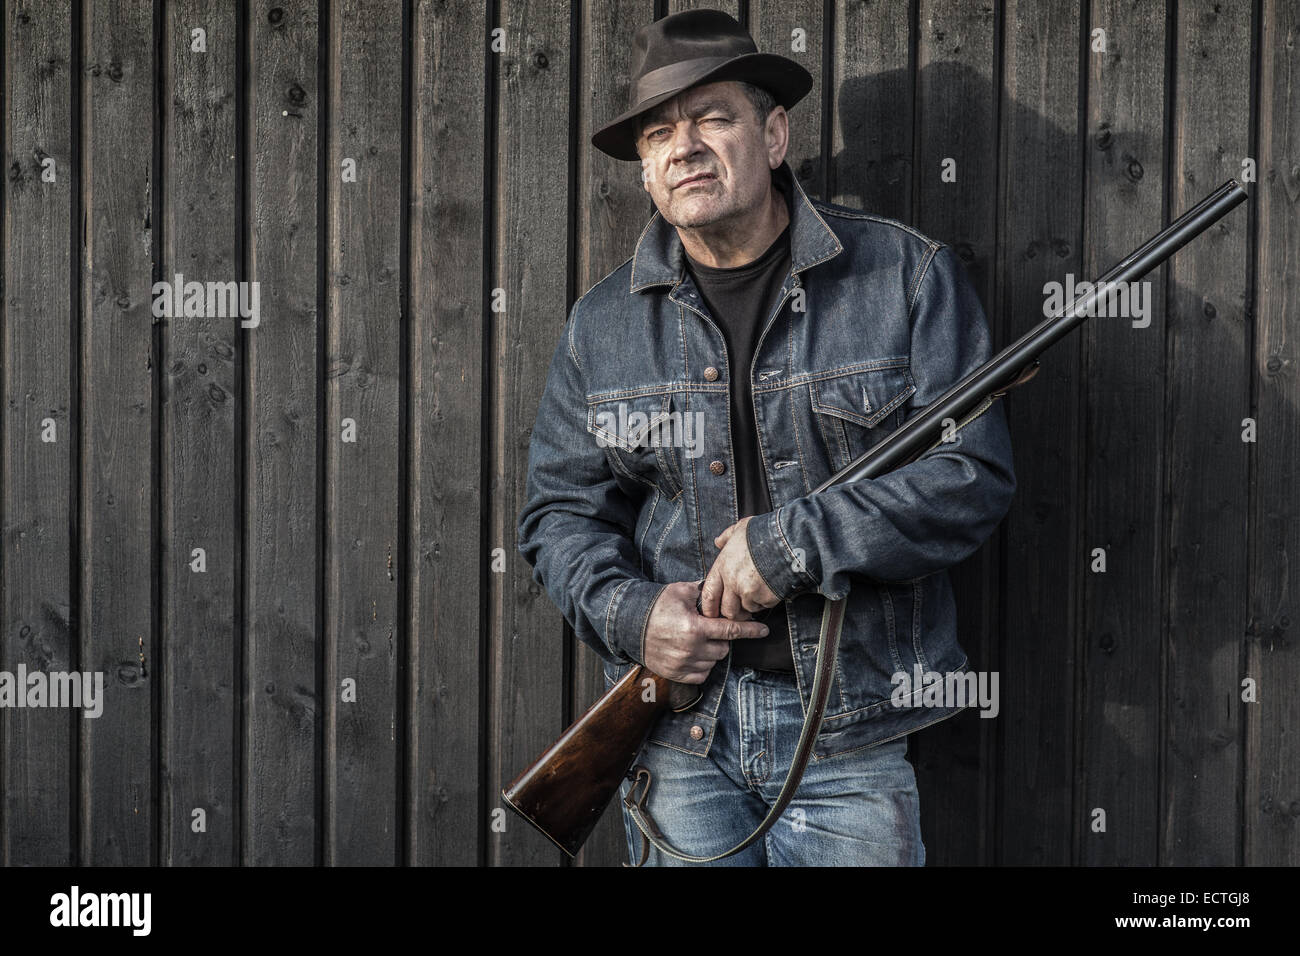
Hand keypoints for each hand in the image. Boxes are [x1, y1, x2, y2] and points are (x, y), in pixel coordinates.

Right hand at [643, 581, 769, 683]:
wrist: (629, 624)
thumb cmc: (656, 606)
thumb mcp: (680, 591)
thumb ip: (703, 591)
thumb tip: (722, 588)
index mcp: (695, 627)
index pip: (730, 630)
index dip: (750, 630)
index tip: (764, 630)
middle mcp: (691, 649)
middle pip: (724, 648)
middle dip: (721, 639)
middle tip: (708, 630)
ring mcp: (683, 664)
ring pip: (714, 662)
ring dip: (711, 652)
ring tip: (696, 640)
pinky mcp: (676, 674)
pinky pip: (702, 674)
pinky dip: (702, 665)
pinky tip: (692, 653)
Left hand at [700, 516, 780, 619]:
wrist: (785, 540)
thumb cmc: (762, 532)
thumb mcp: (740, 528)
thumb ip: (726, 537)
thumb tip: (718, 542)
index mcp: (723, 567)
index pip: (709, 594)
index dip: (709, 607)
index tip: (712, 613)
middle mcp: (732, 582)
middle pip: (727, 609)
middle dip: (733, 613)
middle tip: (739, 612)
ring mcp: (749, 592)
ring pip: (747, 609)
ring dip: (751, 605)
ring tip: (759, 593)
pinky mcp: (765, 598)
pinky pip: (764, 606)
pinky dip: (766, 601)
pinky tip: (771, 588)